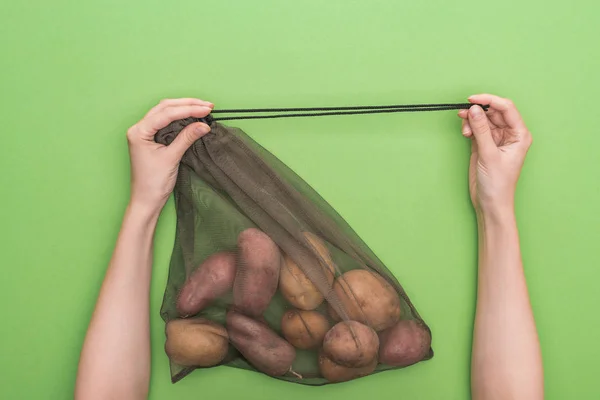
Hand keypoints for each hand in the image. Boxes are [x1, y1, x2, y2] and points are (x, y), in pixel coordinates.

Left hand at [126, 98, 213, 213]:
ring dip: (184, 108)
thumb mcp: (171, 158)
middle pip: (165, 107)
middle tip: (208, 105)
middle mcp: (139, 128)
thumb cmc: (153, 183)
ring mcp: (145, 132)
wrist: (146, 200)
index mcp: (139, 131)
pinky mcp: (152, 138)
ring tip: (203, 108)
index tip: (206, 109)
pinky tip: (193, 117)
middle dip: (187, 104)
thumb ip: (186, 138)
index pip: (166, 113)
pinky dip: (181, 118)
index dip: (188, 109)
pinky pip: (167, 122)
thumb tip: (204, 124)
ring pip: (166, 112)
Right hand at [458, 94, 531, 217]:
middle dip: (478, 111)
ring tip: (465, 128)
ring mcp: (496, 139)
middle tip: (464, 113)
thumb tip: (474, 110)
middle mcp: (510, 134)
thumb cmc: (498, 184)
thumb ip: (481, 130)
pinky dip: (469, 127)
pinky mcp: (484, 144)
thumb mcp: (489, 155)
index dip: (490, 100)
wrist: (490, 202)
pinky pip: (476, 128)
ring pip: (483, 119)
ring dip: (472, 120)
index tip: (473, 100)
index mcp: (519, 135)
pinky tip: (465, 132)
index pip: (506, 108)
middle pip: (494, 112)